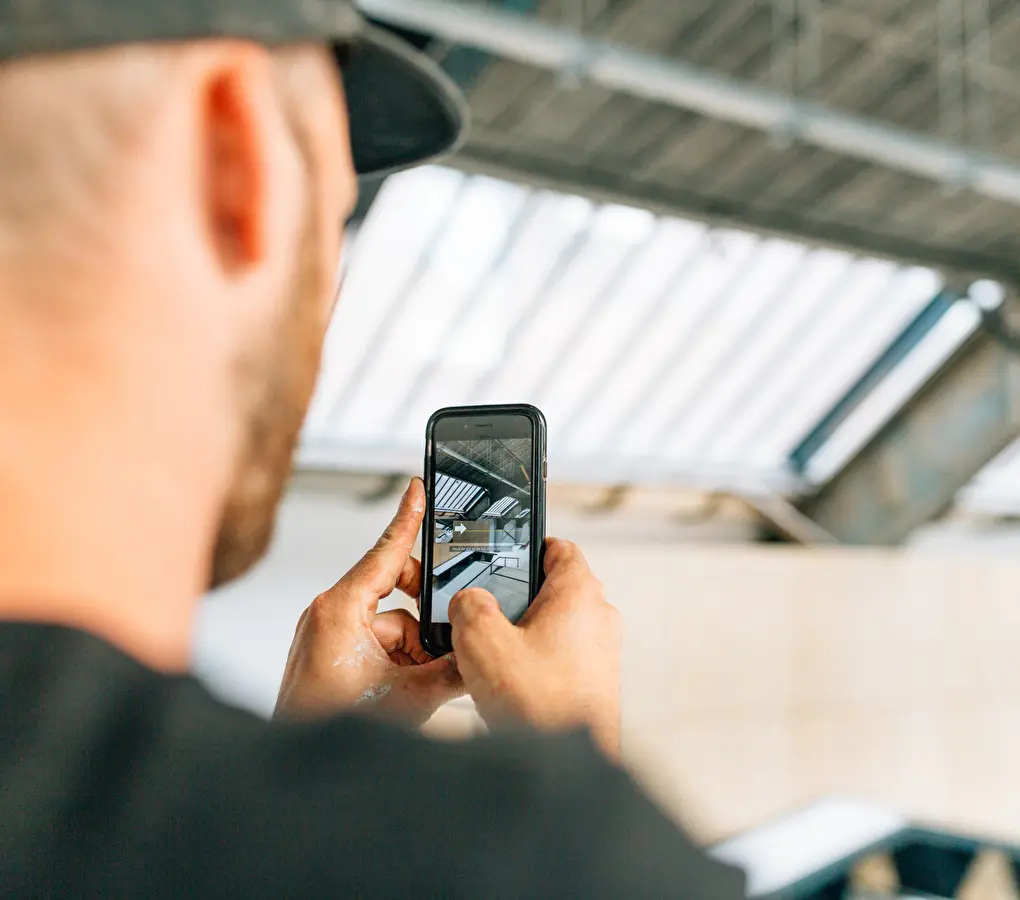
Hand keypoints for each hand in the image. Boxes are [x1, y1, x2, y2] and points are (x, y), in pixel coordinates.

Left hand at [274, 478, 462, 725]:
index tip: (418, 489)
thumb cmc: (328, 725)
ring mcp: (329, 633)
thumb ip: (450, 672)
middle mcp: (331, 614)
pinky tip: (404, 689)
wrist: (295, 762)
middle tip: (444, 638)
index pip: (384, 551)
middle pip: (395, 591)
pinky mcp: (331, 653)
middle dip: (424, 618)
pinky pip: (378, 641)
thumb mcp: (406, 698)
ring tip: (415, 684)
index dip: (407, 517)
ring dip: (412, 650)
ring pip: (392, 623)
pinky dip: (397, 661)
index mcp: (339, 609)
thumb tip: (478, 658)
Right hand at [449, 538, 621, 759]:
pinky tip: (508, 683)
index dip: (528, 545)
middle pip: (552, 588)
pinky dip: (535, 662)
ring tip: (492, 654)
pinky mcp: (594, 683)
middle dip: (517, 597)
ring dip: (523, 634)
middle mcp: (598, 618)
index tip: (504, 551)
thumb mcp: (481, 642)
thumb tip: (468, 602)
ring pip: (554, 625)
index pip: (558, 547)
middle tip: (485, 610)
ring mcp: (600, 652)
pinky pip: (560, 657)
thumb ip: (469, 606)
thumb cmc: (540, 706)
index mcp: (579, 594)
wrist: (562, 770)